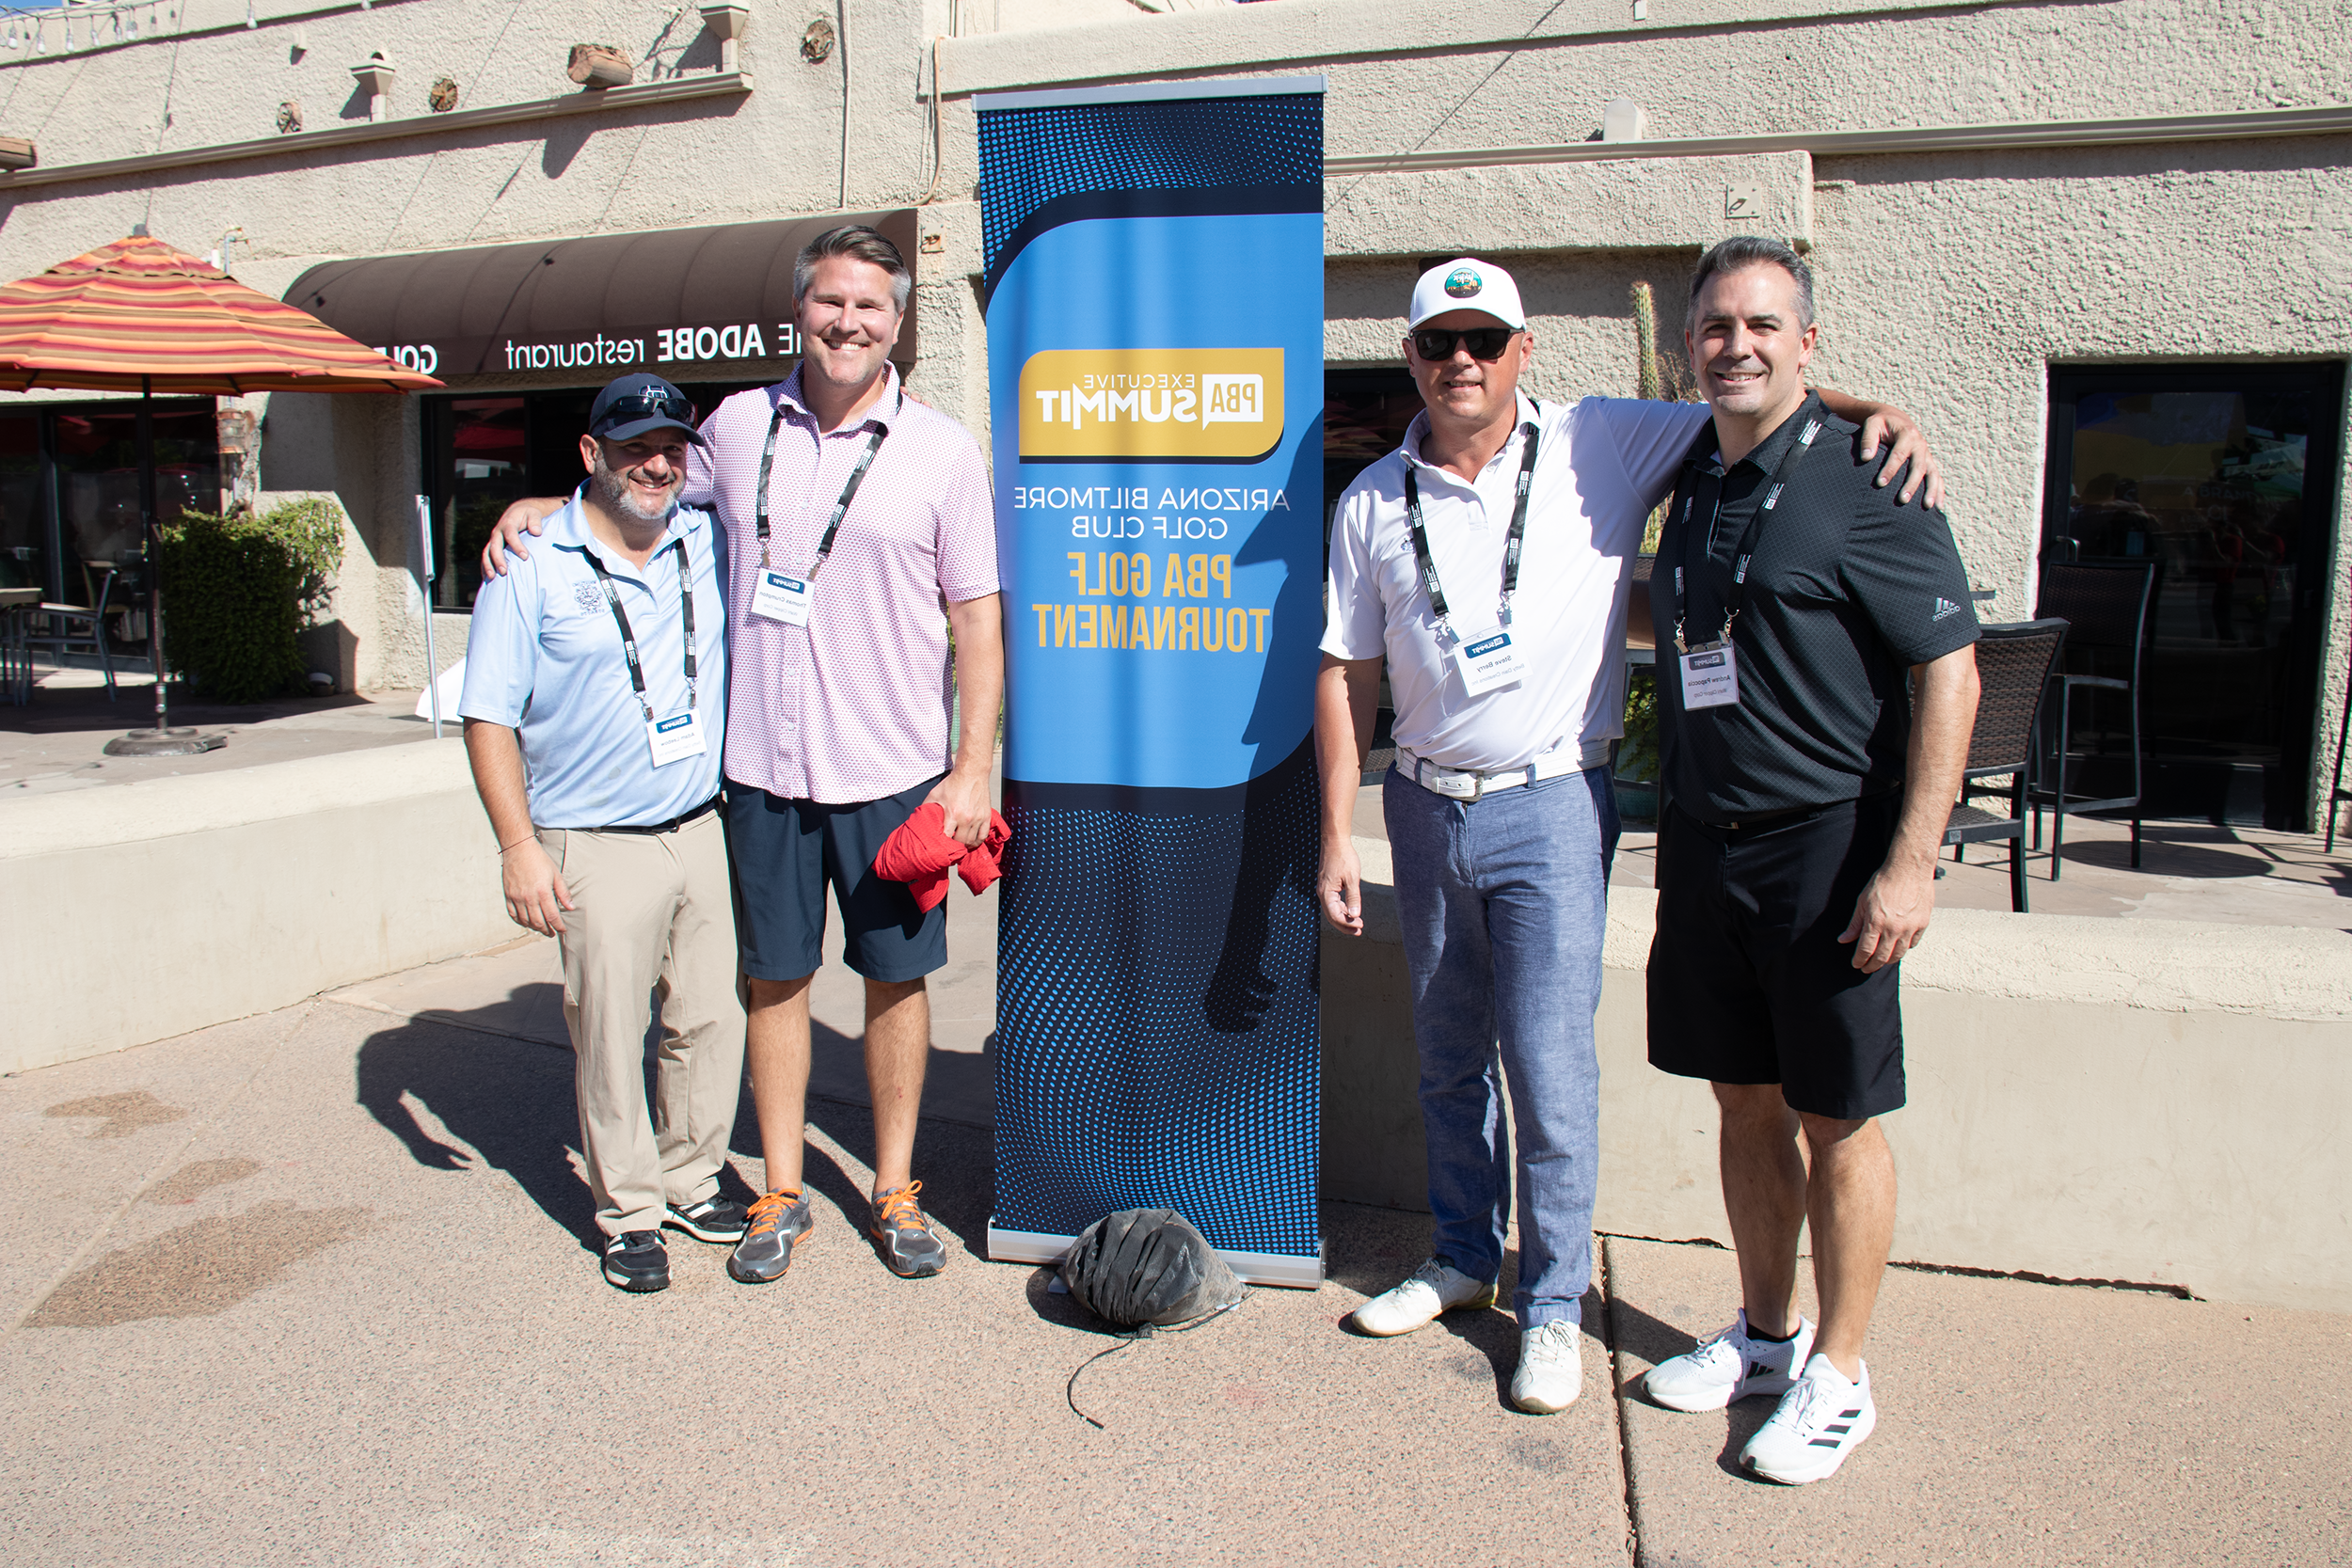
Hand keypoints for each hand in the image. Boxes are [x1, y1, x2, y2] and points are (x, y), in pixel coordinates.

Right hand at [480, 495, 564, 578]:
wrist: (518, 512)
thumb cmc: (528, 515)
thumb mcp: (533, 514)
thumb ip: (535, 521)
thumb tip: (536, 532)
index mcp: (508, 523)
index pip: (510, 534)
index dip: (516, 545)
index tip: (525, 556)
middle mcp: (498, 532)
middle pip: (495, 546)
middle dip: (498, 559)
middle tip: (504, 571)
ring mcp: (494, 540)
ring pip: (487, 552)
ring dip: (488, 565)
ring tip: (492, 578)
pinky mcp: (493, 546)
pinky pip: (486, 557)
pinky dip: (485, 567)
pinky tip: (487, 578)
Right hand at [501, 838, 574, 934]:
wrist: (518, 849)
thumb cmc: (539, 860)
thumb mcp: (556, 874)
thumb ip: (563, 893)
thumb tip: (570, 907)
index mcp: (543, 892)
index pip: (552, 916)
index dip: (558, 926)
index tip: (562, 930)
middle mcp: (529, 897)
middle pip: (538, 922)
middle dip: (547, 930)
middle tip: (552, 933)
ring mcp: (517, 897)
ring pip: (525, 921)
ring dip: (534, 928)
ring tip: (541, 929)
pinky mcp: (508, 896)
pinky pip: (513, 915)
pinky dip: (520, 922)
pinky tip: (526, 923)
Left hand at [926, 765, 992, 847]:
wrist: (972, 773)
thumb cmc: (953, 784)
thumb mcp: (935, 794)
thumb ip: (926, 807)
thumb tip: (919, 819)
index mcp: (952, 814)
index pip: (947, 838)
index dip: (942, 846)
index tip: (939, 848)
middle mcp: (966, 818)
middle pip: (961, 843)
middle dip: (954, 848)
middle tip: (949, 849)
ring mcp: (977, 818)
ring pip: (972, 841)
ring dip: (965, 846)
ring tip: (959, 846)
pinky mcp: (986, 816)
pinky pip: (983, 835)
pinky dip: (978, 841)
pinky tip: (972, 842)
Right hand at [1318, 837, 1363, 935]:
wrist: (1335, 842)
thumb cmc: (1344, 858)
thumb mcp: (1353, 879)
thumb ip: (1354, 898)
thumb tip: (1355, 915)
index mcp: (1327, 893)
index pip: (1335, 916)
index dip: (1347, 924)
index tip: (1360, 926)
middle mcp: (1323, 893)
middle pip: (1332, 916)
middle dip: (1345, 925)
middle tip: (1359, 931)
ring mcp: (1324, 889)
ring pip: (1333, 910)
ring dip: (1345, 917)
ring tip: (1358, 923)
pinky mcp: (1328, 886)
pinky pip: (1333, 902)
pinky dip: (1342, 909)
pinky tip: (1352, 911)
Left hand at [1838, 857, 1934, 972]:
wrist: (1909, 869)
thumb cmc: (1884, 882)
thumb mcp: (1862, 901)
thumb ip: (1855, 924)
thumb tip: (1844, 939)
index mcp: (1876, 922)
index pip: (1865, 950)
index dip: (1859, 960)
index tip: (1856, 964)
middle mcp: (1894, 928)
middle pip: (1882, 957)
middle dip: (1872, 966)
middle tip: (1866, 968)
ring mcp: (1910, 928)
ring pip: (1898, 954)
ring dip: (1888, 960)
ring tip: (1880, 961)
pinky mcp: (1922, 924)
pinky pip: (1912, 944)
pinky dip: (1904, 949)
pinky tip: (1897, 948)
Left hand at [1853, 406, 1943, 508]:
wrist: (1896, 420)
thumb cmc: (1881, 424)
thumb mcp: (1872, 425)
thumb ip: (1868, 439)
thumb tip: (1866, 457)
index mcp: (1907, 435)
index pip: (1899, 454)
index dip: (1890, 469)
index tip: (1880, 483)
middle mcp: (1920, 445)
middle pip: (1918, 467)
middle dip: (1911, 484)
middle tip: (1902, 500)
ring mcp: (1926, 454)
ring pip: (1932, 473)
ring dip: (1931, 490)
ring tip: (1927, 506)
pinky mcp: (1929, 462)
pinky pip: (1937, 477)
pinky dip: (1939, 491)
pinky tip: (1938, 506)